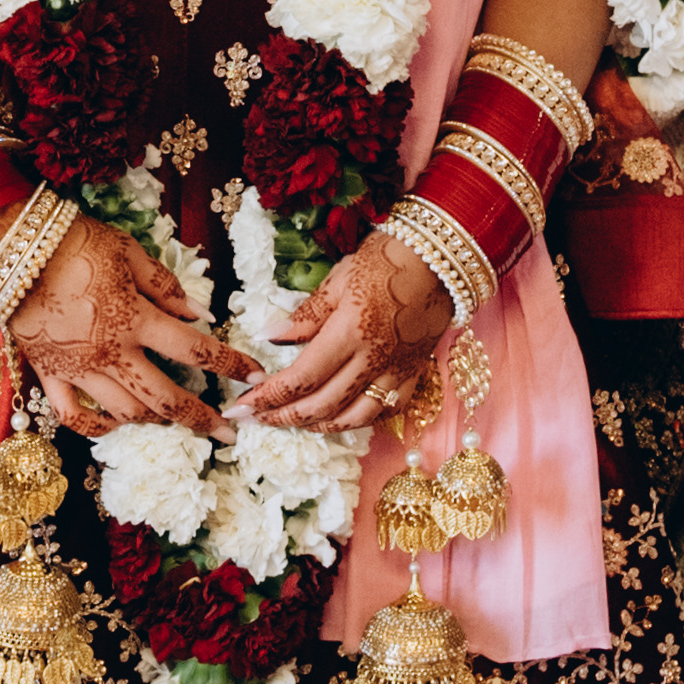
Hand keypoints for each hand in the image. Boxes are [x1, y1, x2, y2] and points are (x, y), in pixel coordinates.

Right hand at [0, 211, 259, 437]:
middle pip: (166, 398)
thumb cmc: (74, 242)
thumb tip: (199, 314)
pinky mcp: (49, 374)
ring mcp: (79, 370)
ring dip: (155, 418)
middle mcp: (111, 354)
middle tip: (227, 434)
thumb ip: (165, 286)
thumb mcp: (128, 252)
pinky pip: (74, 415)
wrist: (11, 250)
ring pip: (125, 412)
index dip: (230, 365)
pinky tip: (114, 425)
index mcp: (135, 320)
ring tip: (173, 417)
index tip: (254, 376)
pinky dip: (97, 427)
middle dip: (202, 418)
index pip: (196, 350)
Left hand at [239, 232, 450, 430]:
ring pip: (354, 417)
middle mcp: (374, 360)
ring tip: (291, 422)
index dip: (268, 397)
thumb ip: (305, 316)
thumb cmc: (386, 258)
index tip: (241, 405)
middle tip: (254, 419)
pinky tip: (339, 418)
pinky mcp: (415, 373)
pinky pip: (385, 410)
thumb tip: (268, 337)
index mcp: (350, 333)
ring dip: (318, 426)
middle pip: (322, 405)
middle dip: (283, 417)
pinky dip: (358, 420)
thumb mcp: (339, 278)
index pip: (301, 378)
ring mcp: (397, 371)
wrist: (443, 258)